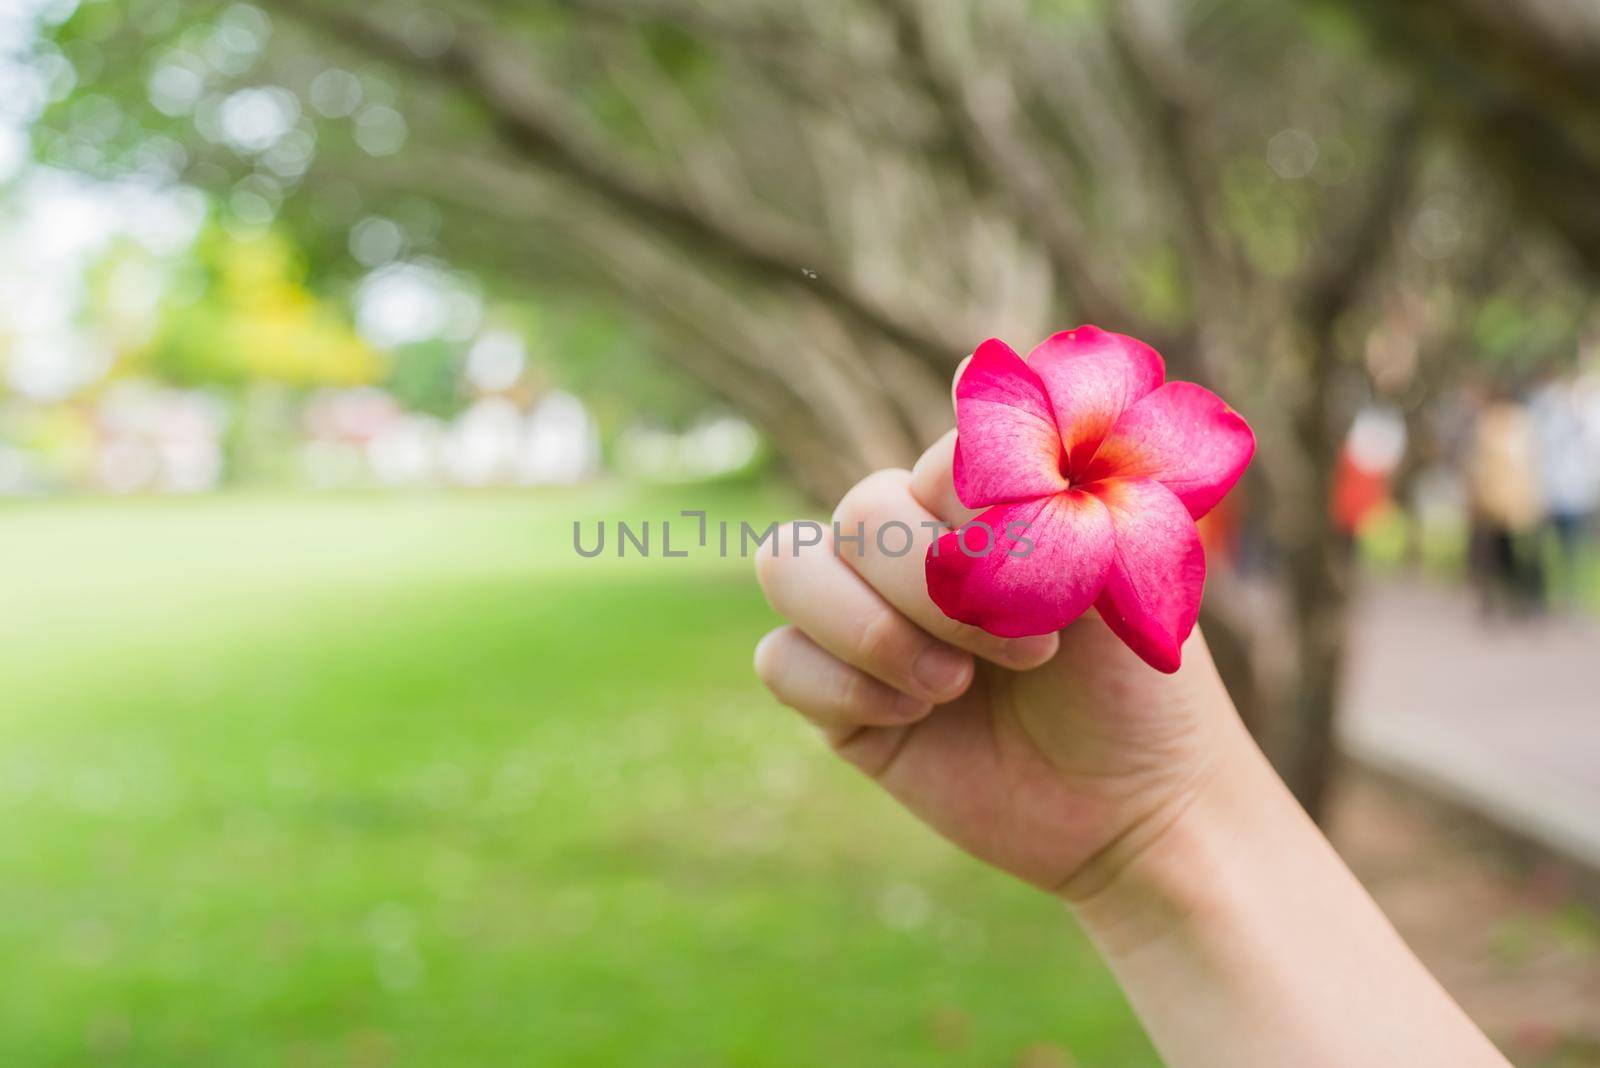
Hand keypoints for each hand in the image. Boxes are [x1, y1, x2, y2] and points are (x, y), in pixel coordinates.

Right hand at [753, 428, 1240, 896]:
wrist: (1134, 809)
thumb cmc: (1136, 684)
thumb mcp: (1105, 570)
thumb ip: (1033, 478)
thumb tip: (965, 366)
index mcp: (976, 506)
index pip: (934, 465)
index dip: (982, 524)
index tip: (1060, 583)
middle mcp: (909, 551)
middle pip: (858, 512)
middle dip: (933, 589)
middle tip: (1026, 656)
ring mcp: (864, 621)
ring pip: (785, 564)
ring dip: (871, 628)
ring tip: (951, 686)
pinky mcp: (837, 699)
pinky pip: (779, 659)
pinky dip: (845, 688)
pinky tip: (914, 719)